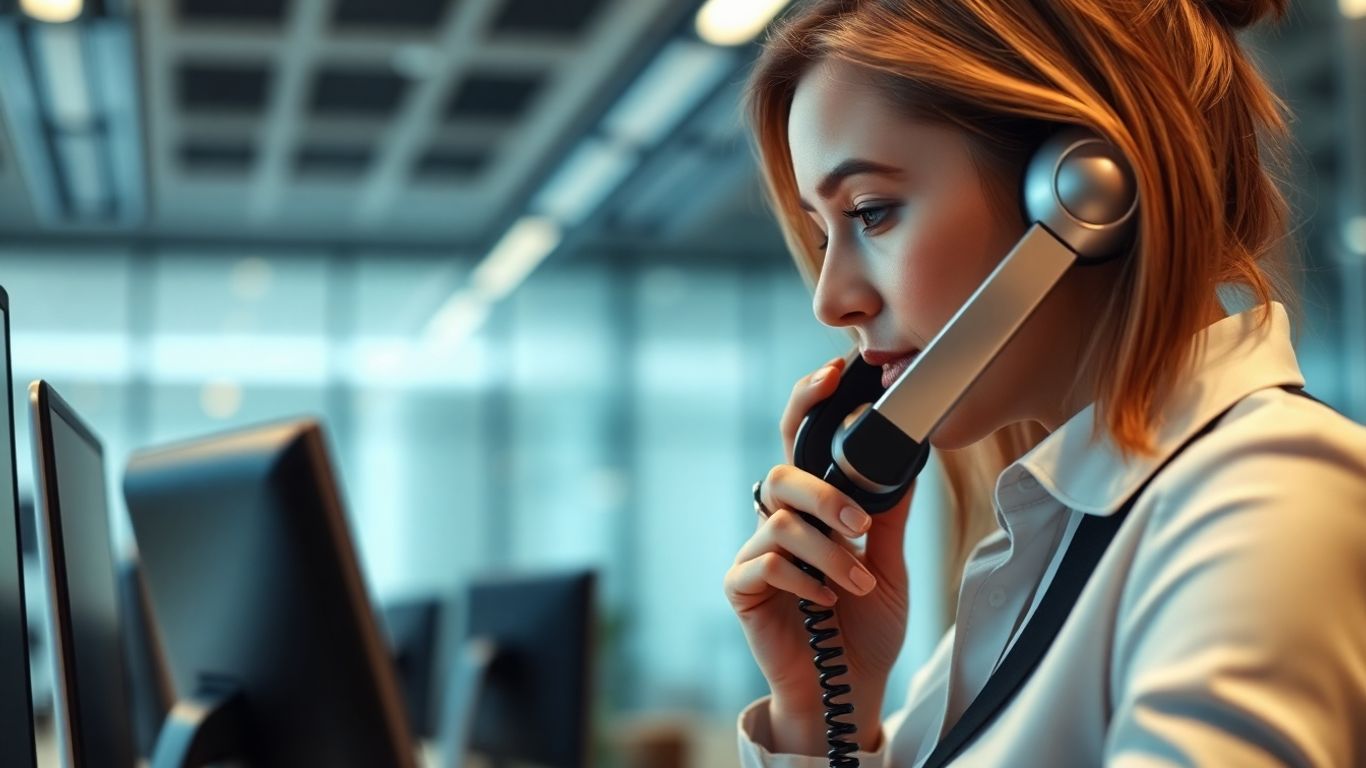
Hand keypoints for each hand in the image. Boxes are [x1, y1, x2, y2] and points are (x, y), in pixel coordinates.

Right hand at [724, 356, 913, 755]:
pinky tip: (826, 603)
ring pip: (782, 522)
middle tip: (860, 523)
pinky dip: (805, 581)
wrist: (849, 689)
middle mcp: (778, 522)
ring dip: (830, 553)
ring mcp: (755, 553)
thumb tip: (906, 455)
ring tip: (859, 582)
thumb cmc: (864, 628)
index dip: (809, 402)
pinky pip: (767, 564)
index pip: (800, 441)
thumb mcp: (890, 562)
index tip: (836, 373)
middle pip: (782, 474)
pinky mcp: (741, 587)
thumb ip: (888, 513)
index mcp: (811, 507)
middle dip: (823, 492)